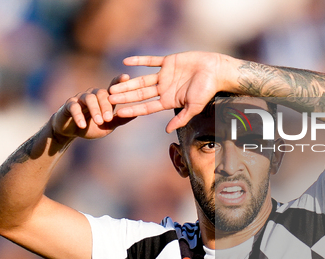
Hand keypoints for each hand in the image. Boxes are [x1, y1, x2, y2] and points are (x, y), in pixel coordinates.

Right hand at [51, 74, 135, 140]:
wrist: (72, 132)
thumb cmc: (93, 127)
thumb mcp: (109, 126)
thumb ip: (120, 119)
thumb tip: (138, 114)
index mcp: (104, 98)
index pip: (112, 87)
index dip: (118, 80)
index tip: (127, 77)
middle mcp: (93, 95)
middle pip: (101, 93)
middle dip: (106, 106)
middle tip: (109, 118)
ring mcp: (80, 98)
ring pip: (89, 99)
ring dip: (95, 110)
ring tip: (99, 122)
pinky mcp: (69, 105)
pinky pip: (74, 107)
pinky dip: (79, 116)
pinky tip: (82, 125)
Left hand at [108, 52, 232, 132]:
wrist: (216, 70)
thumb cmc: (207, 90)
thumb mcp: (194, 108)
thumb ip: (181, 119)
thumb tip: (167, 131)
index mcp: (168, 101)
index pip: (147, 107)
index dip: (133, 110)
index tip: (119, 113)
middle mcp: (164, 89)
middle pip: (140, 94)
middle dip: (125, 97)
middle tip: (109, 99)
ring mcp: (165, 75)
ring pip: (142, 80)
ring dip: (128, 83)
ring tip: (113, 86)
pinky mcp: (168, 62)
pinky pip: (151, 61)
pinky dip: (139, 60)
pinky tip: (126, 62)